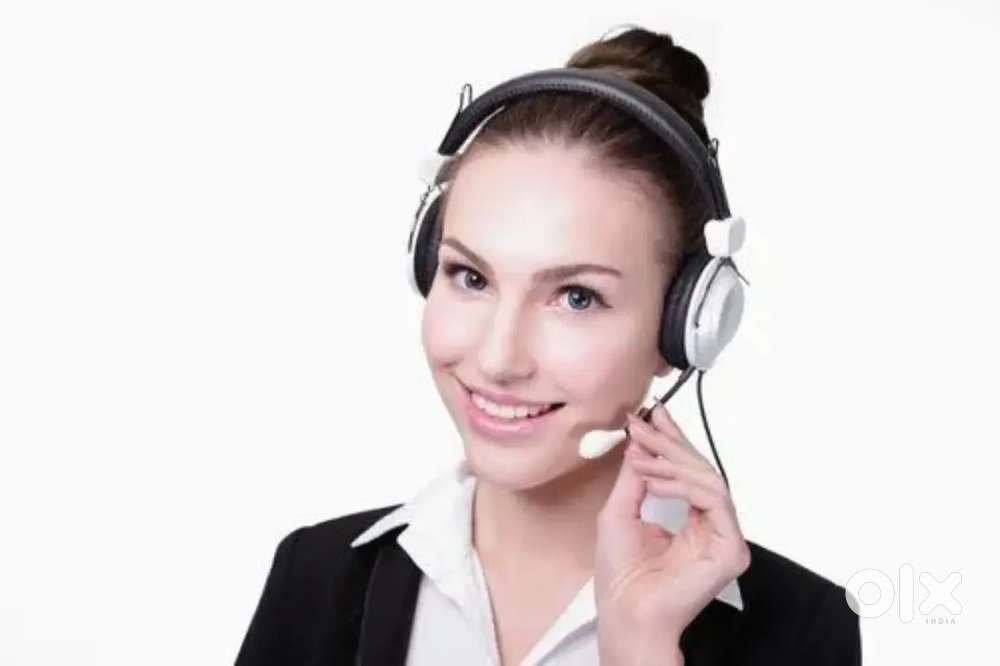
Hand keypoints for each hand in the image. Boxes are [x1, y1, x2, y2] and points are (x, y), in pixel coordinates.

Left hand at [594, 404, 750, 663]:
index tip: (653, 412)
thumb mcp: (621, 509)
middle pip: (702, 470)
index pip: (689, 470)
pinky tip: (654, 484)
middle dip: (670, 443)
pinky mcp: (730, 548)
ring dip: (672, 463)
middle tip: (643, 425)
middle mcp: (713, 525)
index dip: (672, 439)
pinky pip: (714, 501)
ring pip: (710, 480)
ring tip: (642, 459)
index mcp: (692, 518)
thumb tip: (641, 437)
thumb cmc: (621, 573)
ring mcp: (725, 537)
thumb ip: (636, 474)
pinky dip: (683, 485)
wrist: (625, 611)